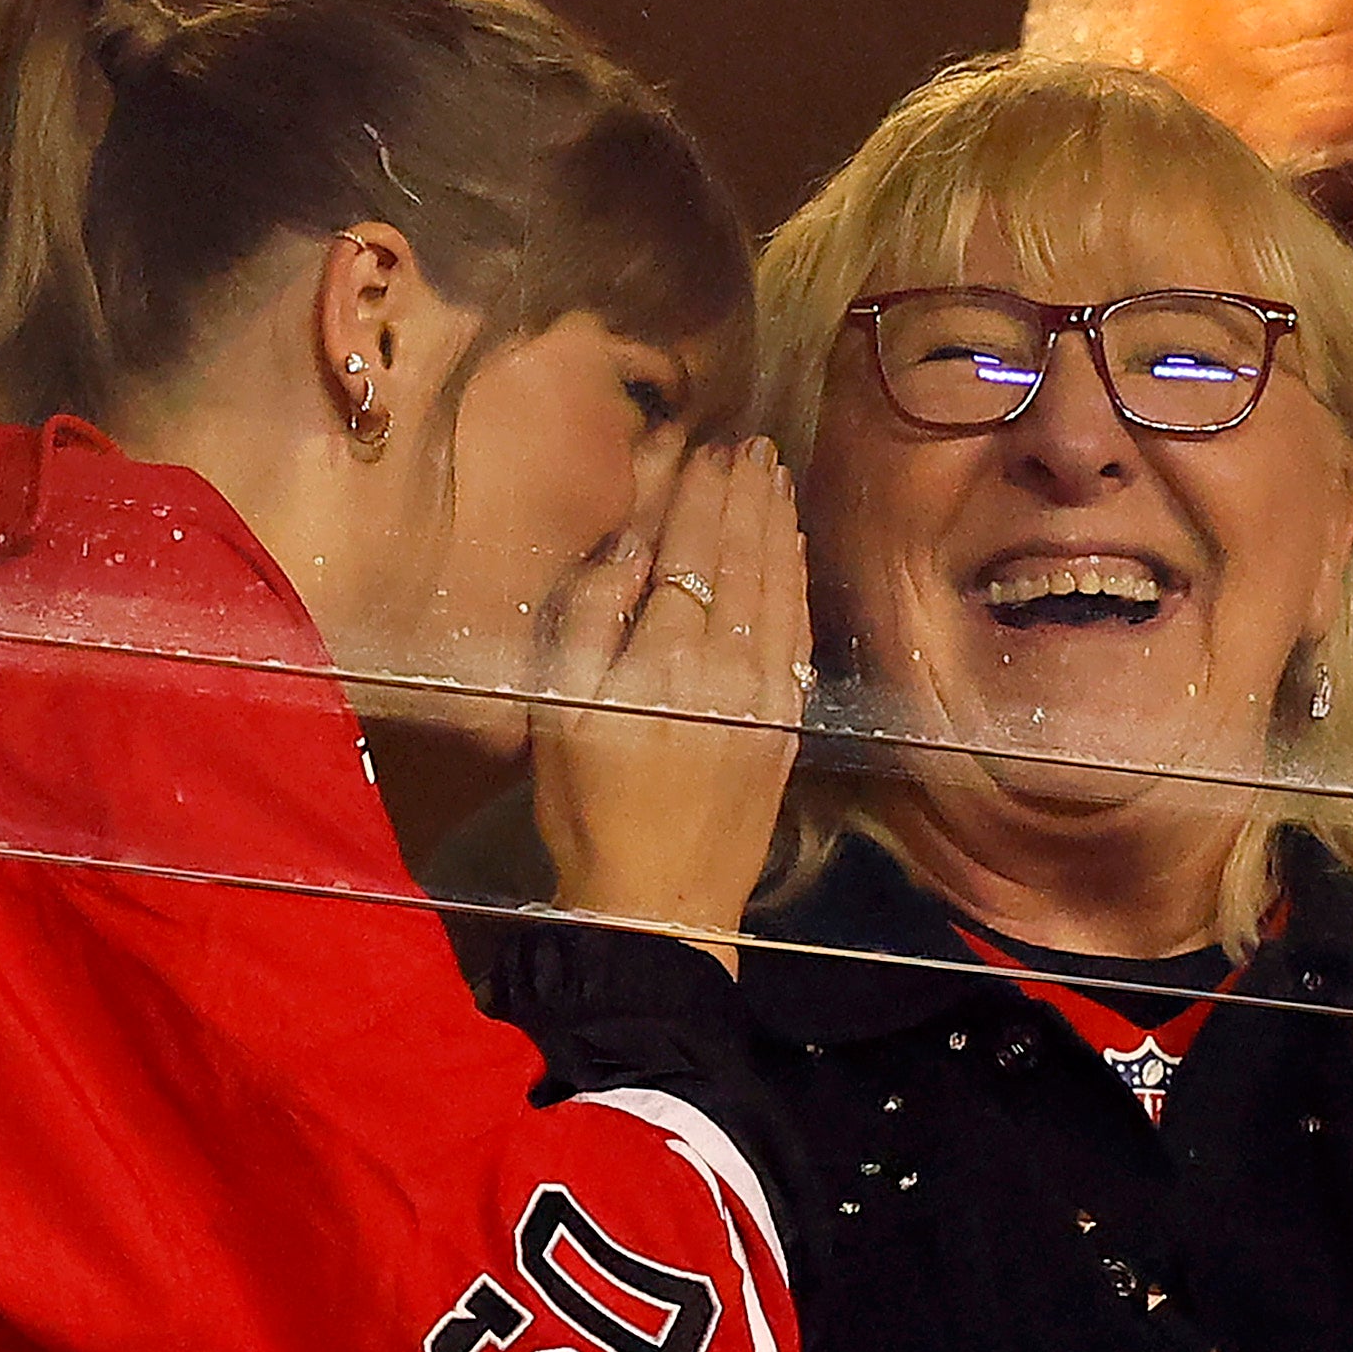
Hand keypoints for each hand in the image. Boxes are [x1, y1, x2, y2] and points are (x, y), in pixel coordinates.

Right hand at [532, 439, 811, 972]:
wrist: (659, 907)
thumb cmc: (588, 811)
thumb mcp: (556, 712)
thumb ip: (589, 619)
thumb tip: (630, 545)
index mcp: (664, 658)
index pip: (691, 551)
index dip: (700, 496)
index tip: (707, 448)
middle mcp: (728, 666)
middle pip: (743, 558)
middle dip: (746, 496)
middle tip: (752, 444)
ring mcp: (766, 694)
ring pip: (779, 587)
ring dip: (778, 525)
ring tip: (775, 476)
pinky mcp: (786, 724)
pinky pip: (795, 632)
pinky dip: (796, 579)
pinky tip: (793, 550)